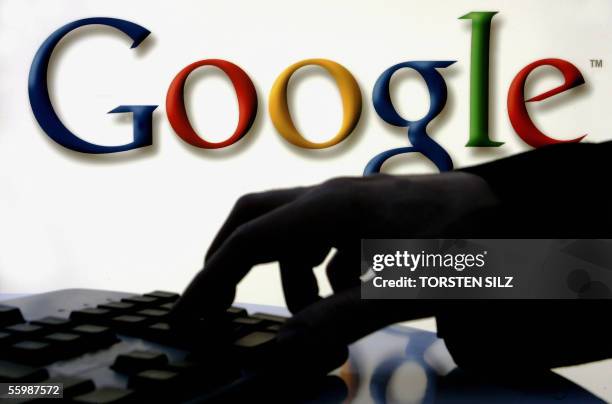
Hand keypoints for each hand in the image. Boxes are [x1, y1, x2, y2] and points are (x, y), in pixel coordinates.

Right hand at [172, 171, 497, 351]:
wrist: (510, 216)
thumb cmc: (462, 245)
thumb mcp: (401, 290)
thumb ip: (338, 318)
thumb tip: (282, 346)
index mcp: (329, 207)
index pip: (249, 240)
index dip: (212, 277)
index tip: (188, 312)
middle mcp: (329, 196)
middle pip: (255, 218)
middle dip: (230, 261)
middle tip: (217, 303)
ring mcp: (346, 202)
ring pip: (291, 238)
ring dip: (291, 280)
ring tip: (322, 318)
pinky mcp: (363, 216)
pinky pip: (322, 244)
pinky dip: (320, 274)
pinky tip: (350, 293)